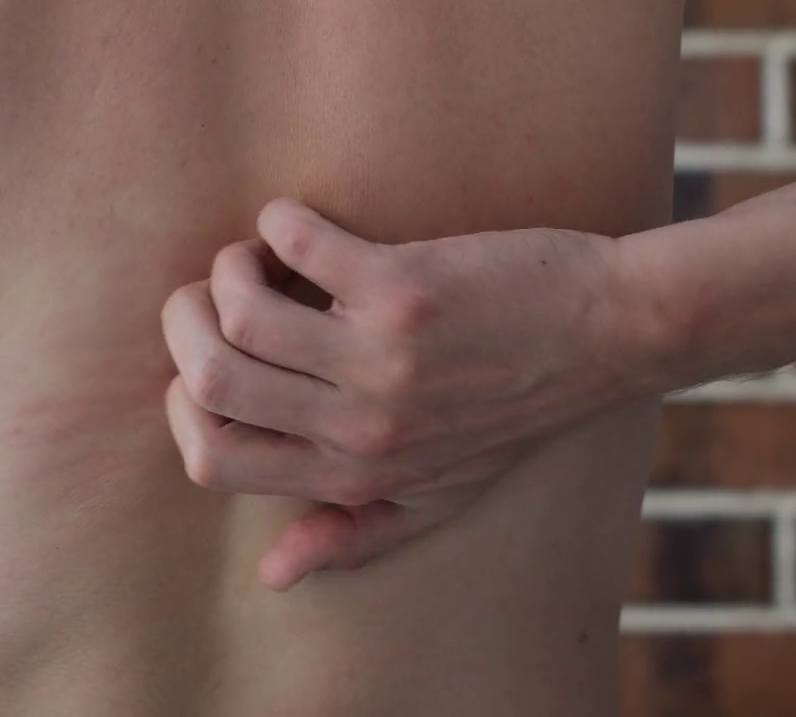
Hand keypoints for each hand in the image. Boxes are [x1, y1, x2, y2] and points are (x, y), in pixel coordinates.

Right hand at [161, 198, 650, 590]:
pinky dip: (280, 222)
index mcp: (354, 473)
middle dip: (186, 321)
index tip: (208, 356)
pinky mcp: (407, 287)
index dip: (186, 401)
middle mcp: (360, 425)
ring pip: (241, 312)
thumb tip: (271, 573)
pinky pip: (300, 243)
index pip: (212, 459)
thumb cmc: (520, 411)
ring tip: (259, 254)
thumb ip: (354, 531)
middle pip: (210, 379)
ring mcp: (381, 356)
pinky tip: (298, 222)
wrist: (609, 334)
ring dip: (230, 267)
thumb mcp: (440, 493)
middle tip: (216, 291)